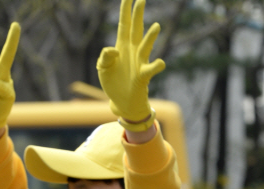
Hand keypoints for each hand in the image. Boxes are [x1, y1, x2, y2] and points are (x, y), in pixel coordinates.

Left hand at [97, 0, 163, 130]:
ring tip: (156, 26)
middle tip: (141, 0)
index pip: (124, 24)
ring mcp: (139, 62)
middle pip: (136, 29)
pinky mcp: (142, 76)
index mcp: (121, 46)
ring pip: (145, 46)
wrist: (122, 103)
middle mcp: (132, 51)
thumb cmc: (113, 83)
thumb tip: (114, 50)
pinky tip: (160, 63)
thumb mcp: (103, 68)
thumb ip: (105, 56)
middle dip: (138, 15)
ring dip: (151, 37)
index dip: (125, 10)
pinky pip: (150, 69)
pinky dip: (156, 66)